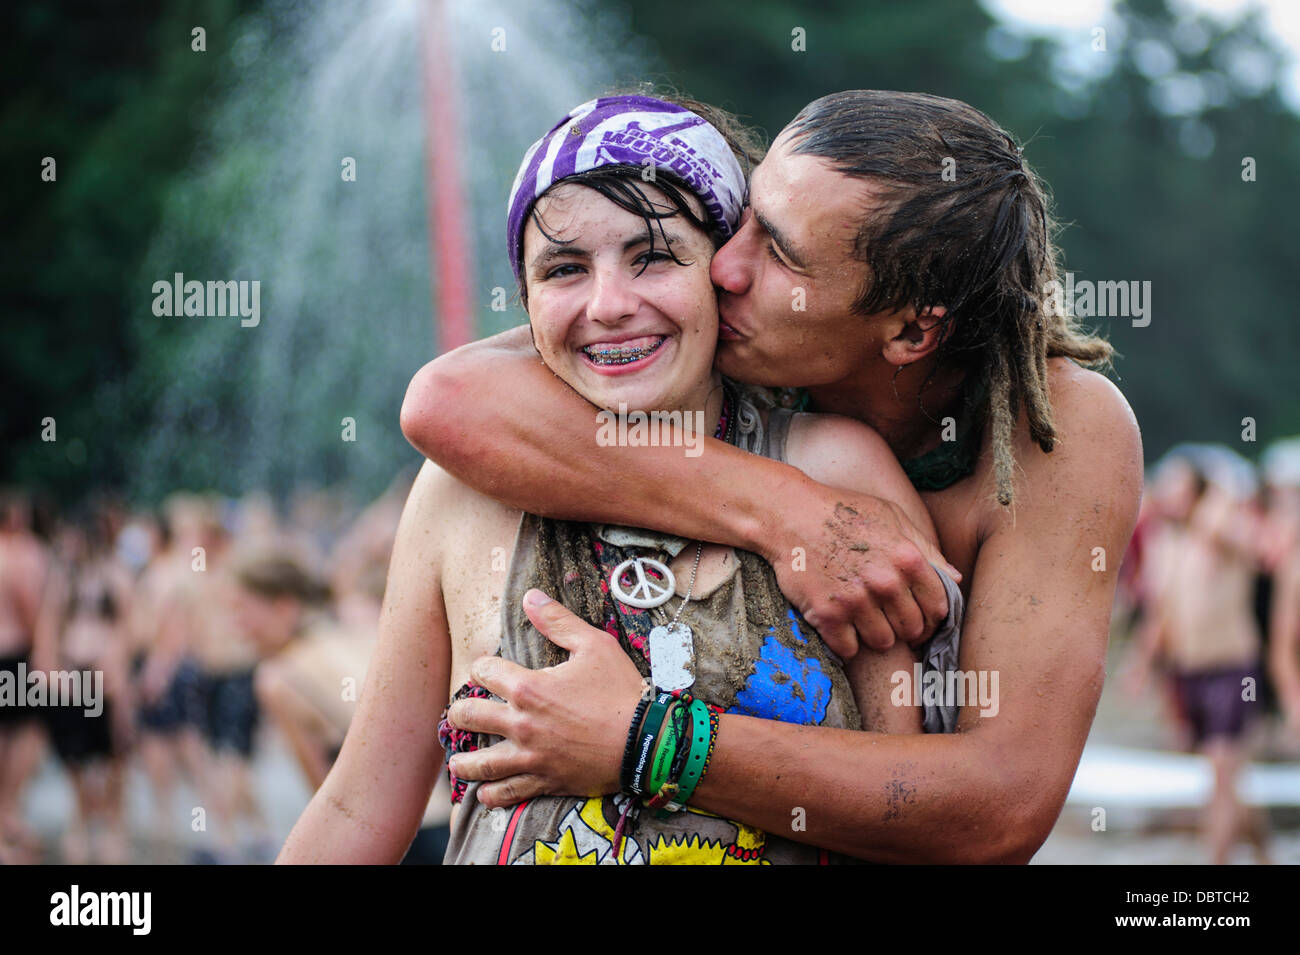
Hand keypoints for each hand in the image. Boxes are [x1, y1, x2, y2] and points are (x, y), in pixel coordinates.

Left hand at [445, 589, 644, 807]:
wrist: (647, 741)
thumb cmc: (621, 691)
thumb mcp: (594, 645)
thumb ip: (558, 621)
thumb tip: (530, 596)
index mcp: (529, 687)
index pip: (483, 672)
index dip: (482, 666)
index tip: (486, 670)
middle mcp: (521, 723)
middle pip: (469, 716)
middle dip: (459, 713)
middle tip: (460, 714)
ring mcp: (530, 756)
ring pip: (478, 763)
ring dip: (462, 762)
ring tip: (456, 761)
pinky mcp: (543, 781)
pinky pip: (506, 794)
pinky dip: (490, 795)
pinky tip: (484, 792)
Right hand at [768, 485, 959, 656]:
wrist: (788, 514)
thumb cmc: (842, 511)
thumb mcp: (891, 517)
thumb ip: (925, 549)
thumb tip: (955, 579)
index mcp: (908, 558)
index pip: (938, 607)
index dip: (931, 616)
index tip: (919, 617)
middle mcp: (886, 582)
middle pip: (912, 629)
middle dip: (903, 628)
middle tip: (888, 619)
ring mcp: (856, 601)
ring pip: (883, 643)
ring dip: (875, 636)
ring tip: (863, 620)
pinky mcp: (827, 615)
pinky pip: (849, 649)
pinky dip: (846, 642)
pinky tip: (840, 625)